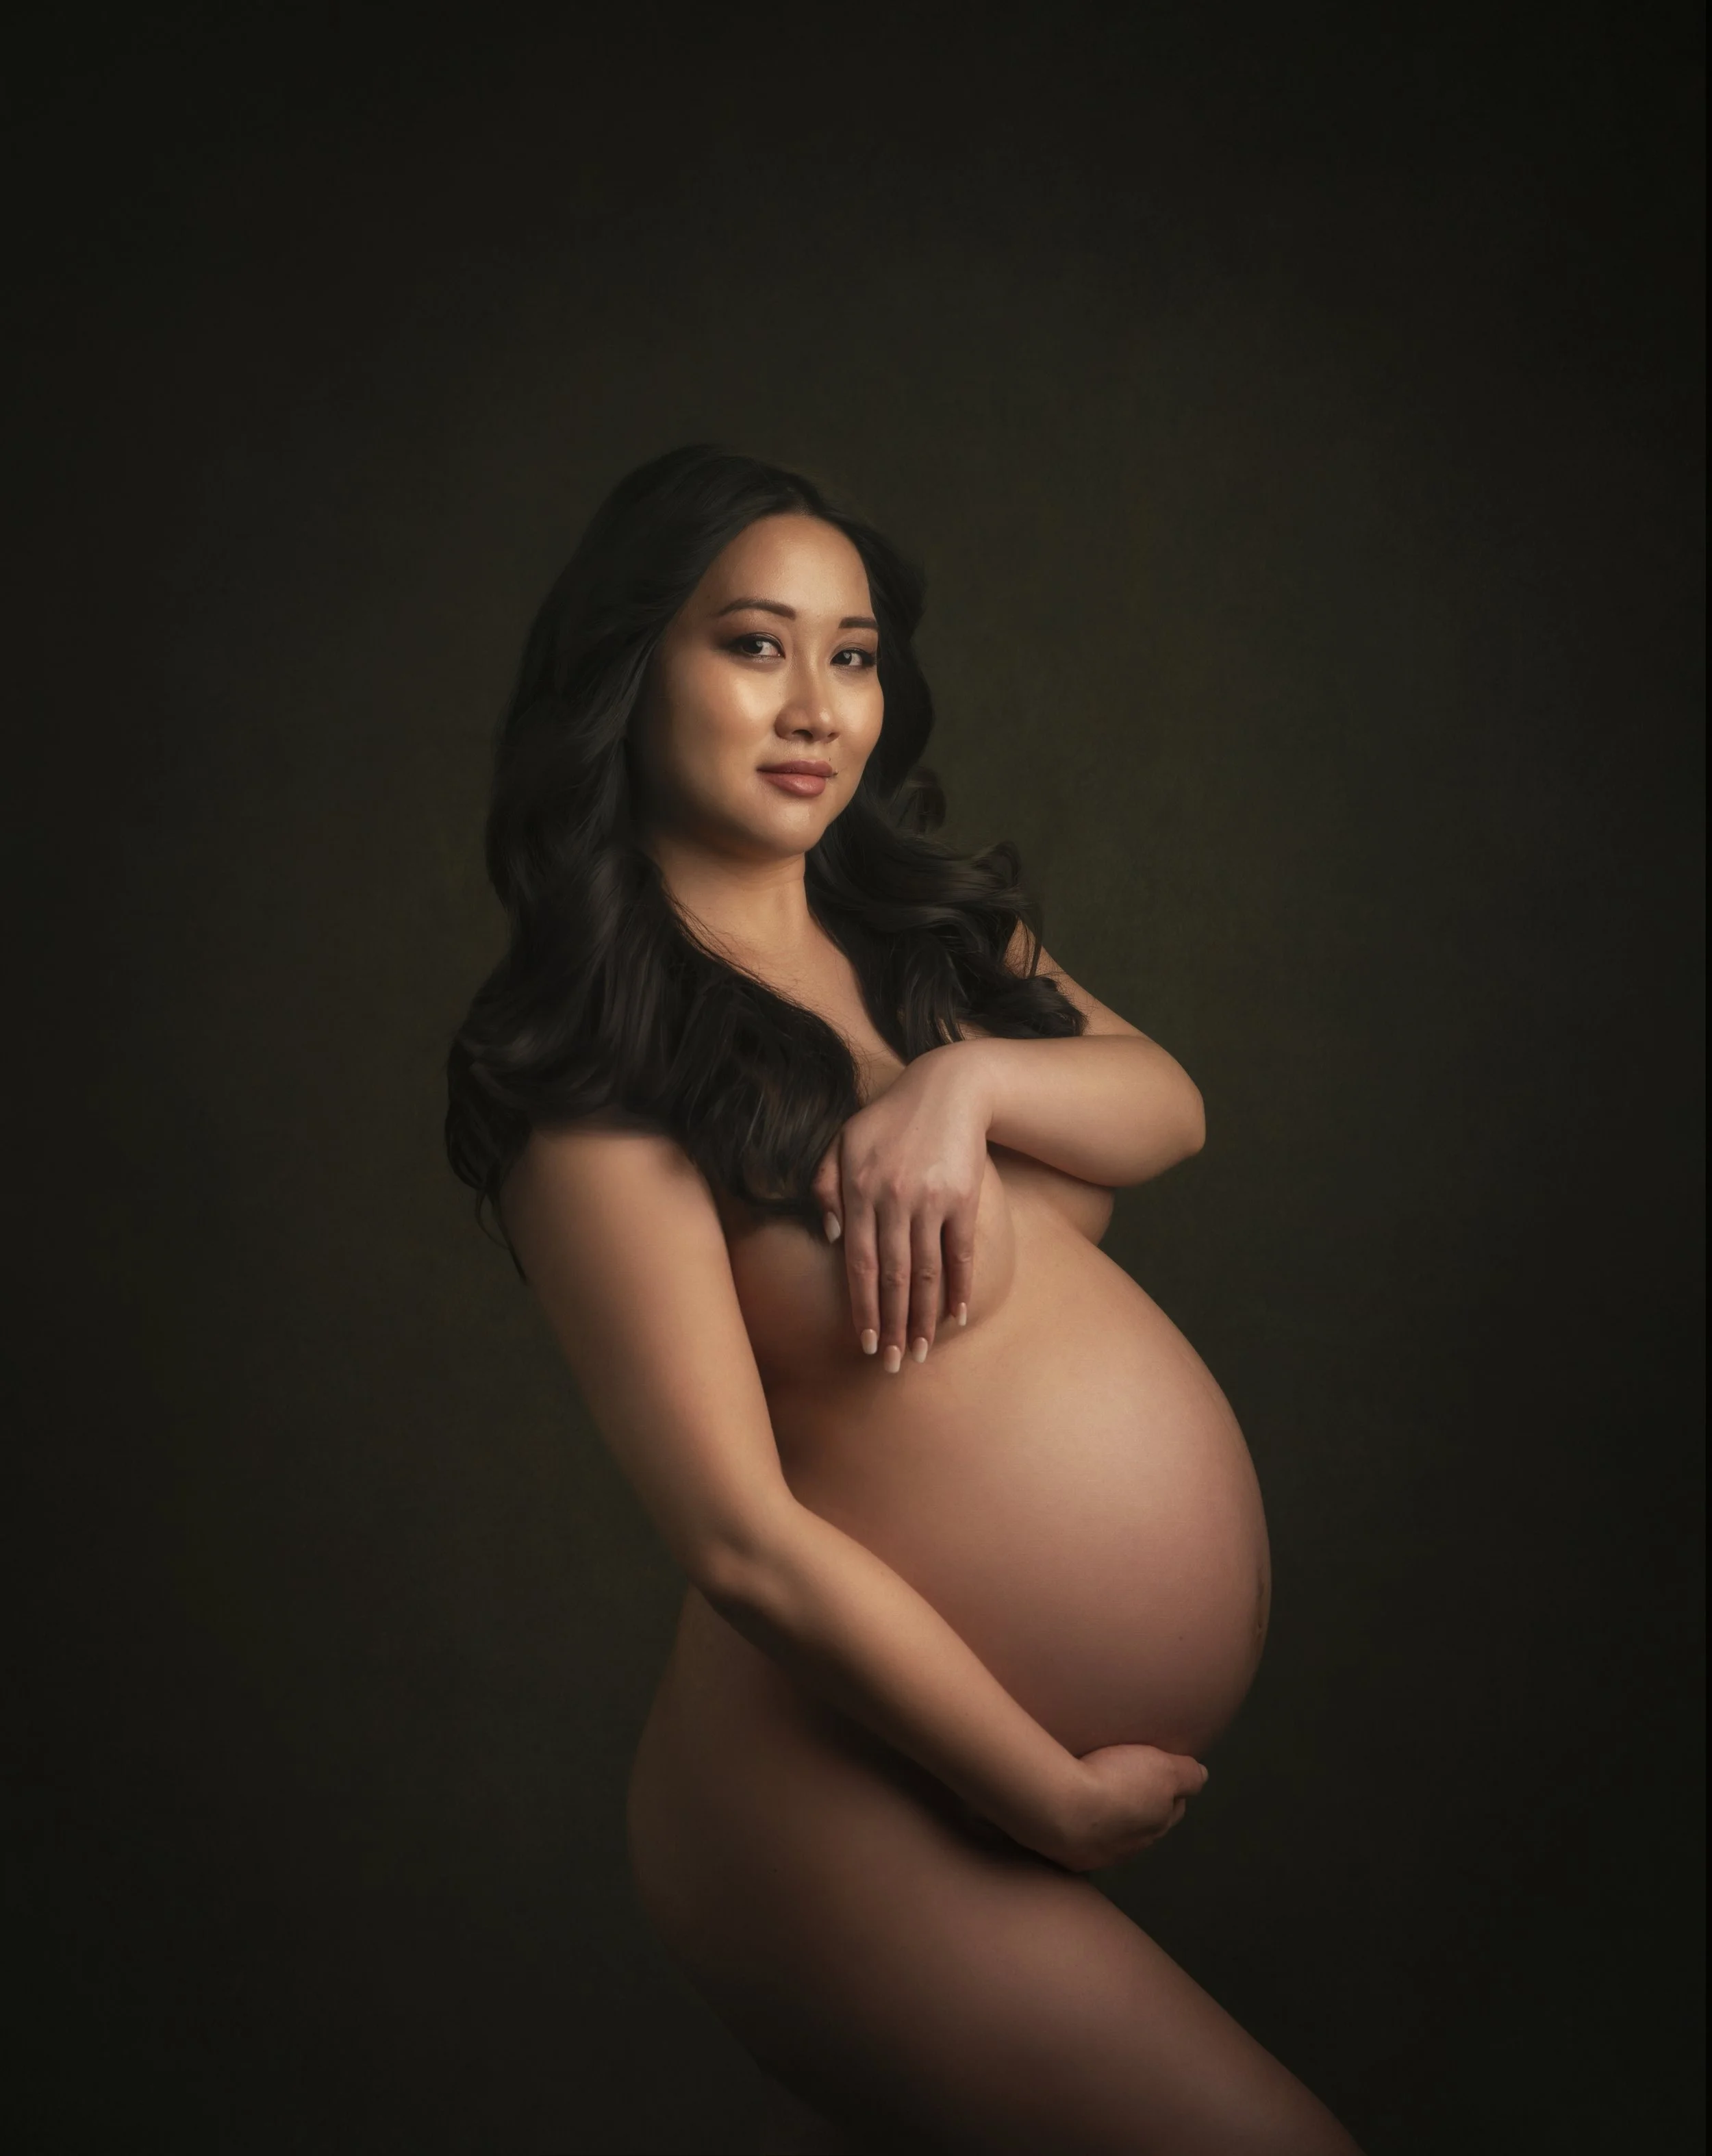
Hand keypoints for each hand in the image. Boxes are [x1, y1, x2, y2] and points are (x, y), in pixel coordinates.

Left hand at [811, 1042, 990, 1371]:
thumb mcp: (843, 1142)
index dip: (862, 1308)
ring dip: (925, 1317)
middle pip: (892, 1276)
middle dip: (893, 1326)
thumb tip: (830, 1238)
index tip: (866, 1343)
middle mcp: (893, 1199)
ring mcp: (931, 1199)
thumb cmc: (888, 1119)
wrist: (949, 1088)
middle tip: (894, 1365)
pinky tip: (956, 1315)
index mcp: (859, 1190)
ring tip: (923, 1351)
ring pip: (926, 1271)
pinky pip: (960, 1252)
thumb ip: (825, 1187)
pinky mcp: (964, 1198)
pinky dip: (959, 1286)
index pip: (858, 1263)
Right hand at [1038, 1744, 1209, 1871]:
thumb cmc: (1116, 1781)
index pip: (1174, 1807)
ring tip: (1097, 1799)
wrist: (1062, 1808)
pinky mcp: (1073, 1859)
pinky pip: (1084, 1844)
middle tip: (1129, 1784)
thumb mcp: (1163, 1768)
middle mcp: (1136, 1845)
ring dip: (1112, 1821)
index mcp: (1159, 1822)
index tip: (1160, 1773)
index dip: (1171, 1789)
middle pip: (1147, 1825)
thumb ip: (1187, 1773)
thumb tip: (1203, 1777)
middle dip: (1143, 1809)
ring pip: (1116, 1837)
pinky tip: (1073, 1817)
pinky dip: (1083, 1831)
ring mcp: (1103, 1856)